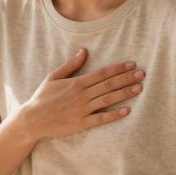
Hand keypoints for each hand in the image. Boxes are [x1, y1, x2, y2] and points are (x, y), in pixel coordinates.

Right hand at [14, 48, 145, 142]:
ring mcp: (83, 110)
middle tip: (142, 74)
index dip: (118, 68)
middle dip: (127, 78)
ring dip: (125, 93)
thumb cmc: (42, 97)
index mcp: (76, 82)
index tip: (131, 64)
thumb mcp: (53, 77)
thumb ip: (70, 65)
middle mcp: (82, 95)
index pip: (102, 73)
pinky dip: (114, 114)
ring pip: (108, 99)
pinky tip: (126, 110)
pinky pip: (101, 118)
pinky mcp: (82, 123)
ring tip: (139, 88)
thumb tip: (84, 51)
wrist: (33, 119)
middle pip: (109, 84)